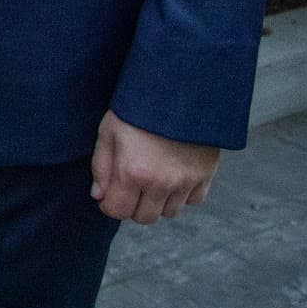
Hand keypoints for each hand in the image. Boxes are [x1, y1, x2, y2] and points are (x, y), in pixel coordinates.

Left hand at [90, 110, 219, 224]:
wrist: (178, 89)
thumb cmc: (137, 108)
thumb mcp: (108, 131)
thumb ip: (101, 167)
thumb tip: (99, 196)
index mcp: (133, 172)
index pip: (118, 211)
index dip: (110, 204)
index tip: (111, 193)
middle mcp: (162, 183)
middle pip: (145, 217)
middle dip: (133, 206)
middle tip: (131, 186)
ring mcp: (187, 181)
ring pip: (170, 212)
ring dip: (158, 202)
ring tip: (153, 178)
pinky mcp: (207, 175)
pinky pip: (194, 201)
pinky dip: (183, 195)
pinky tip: (174, 175)